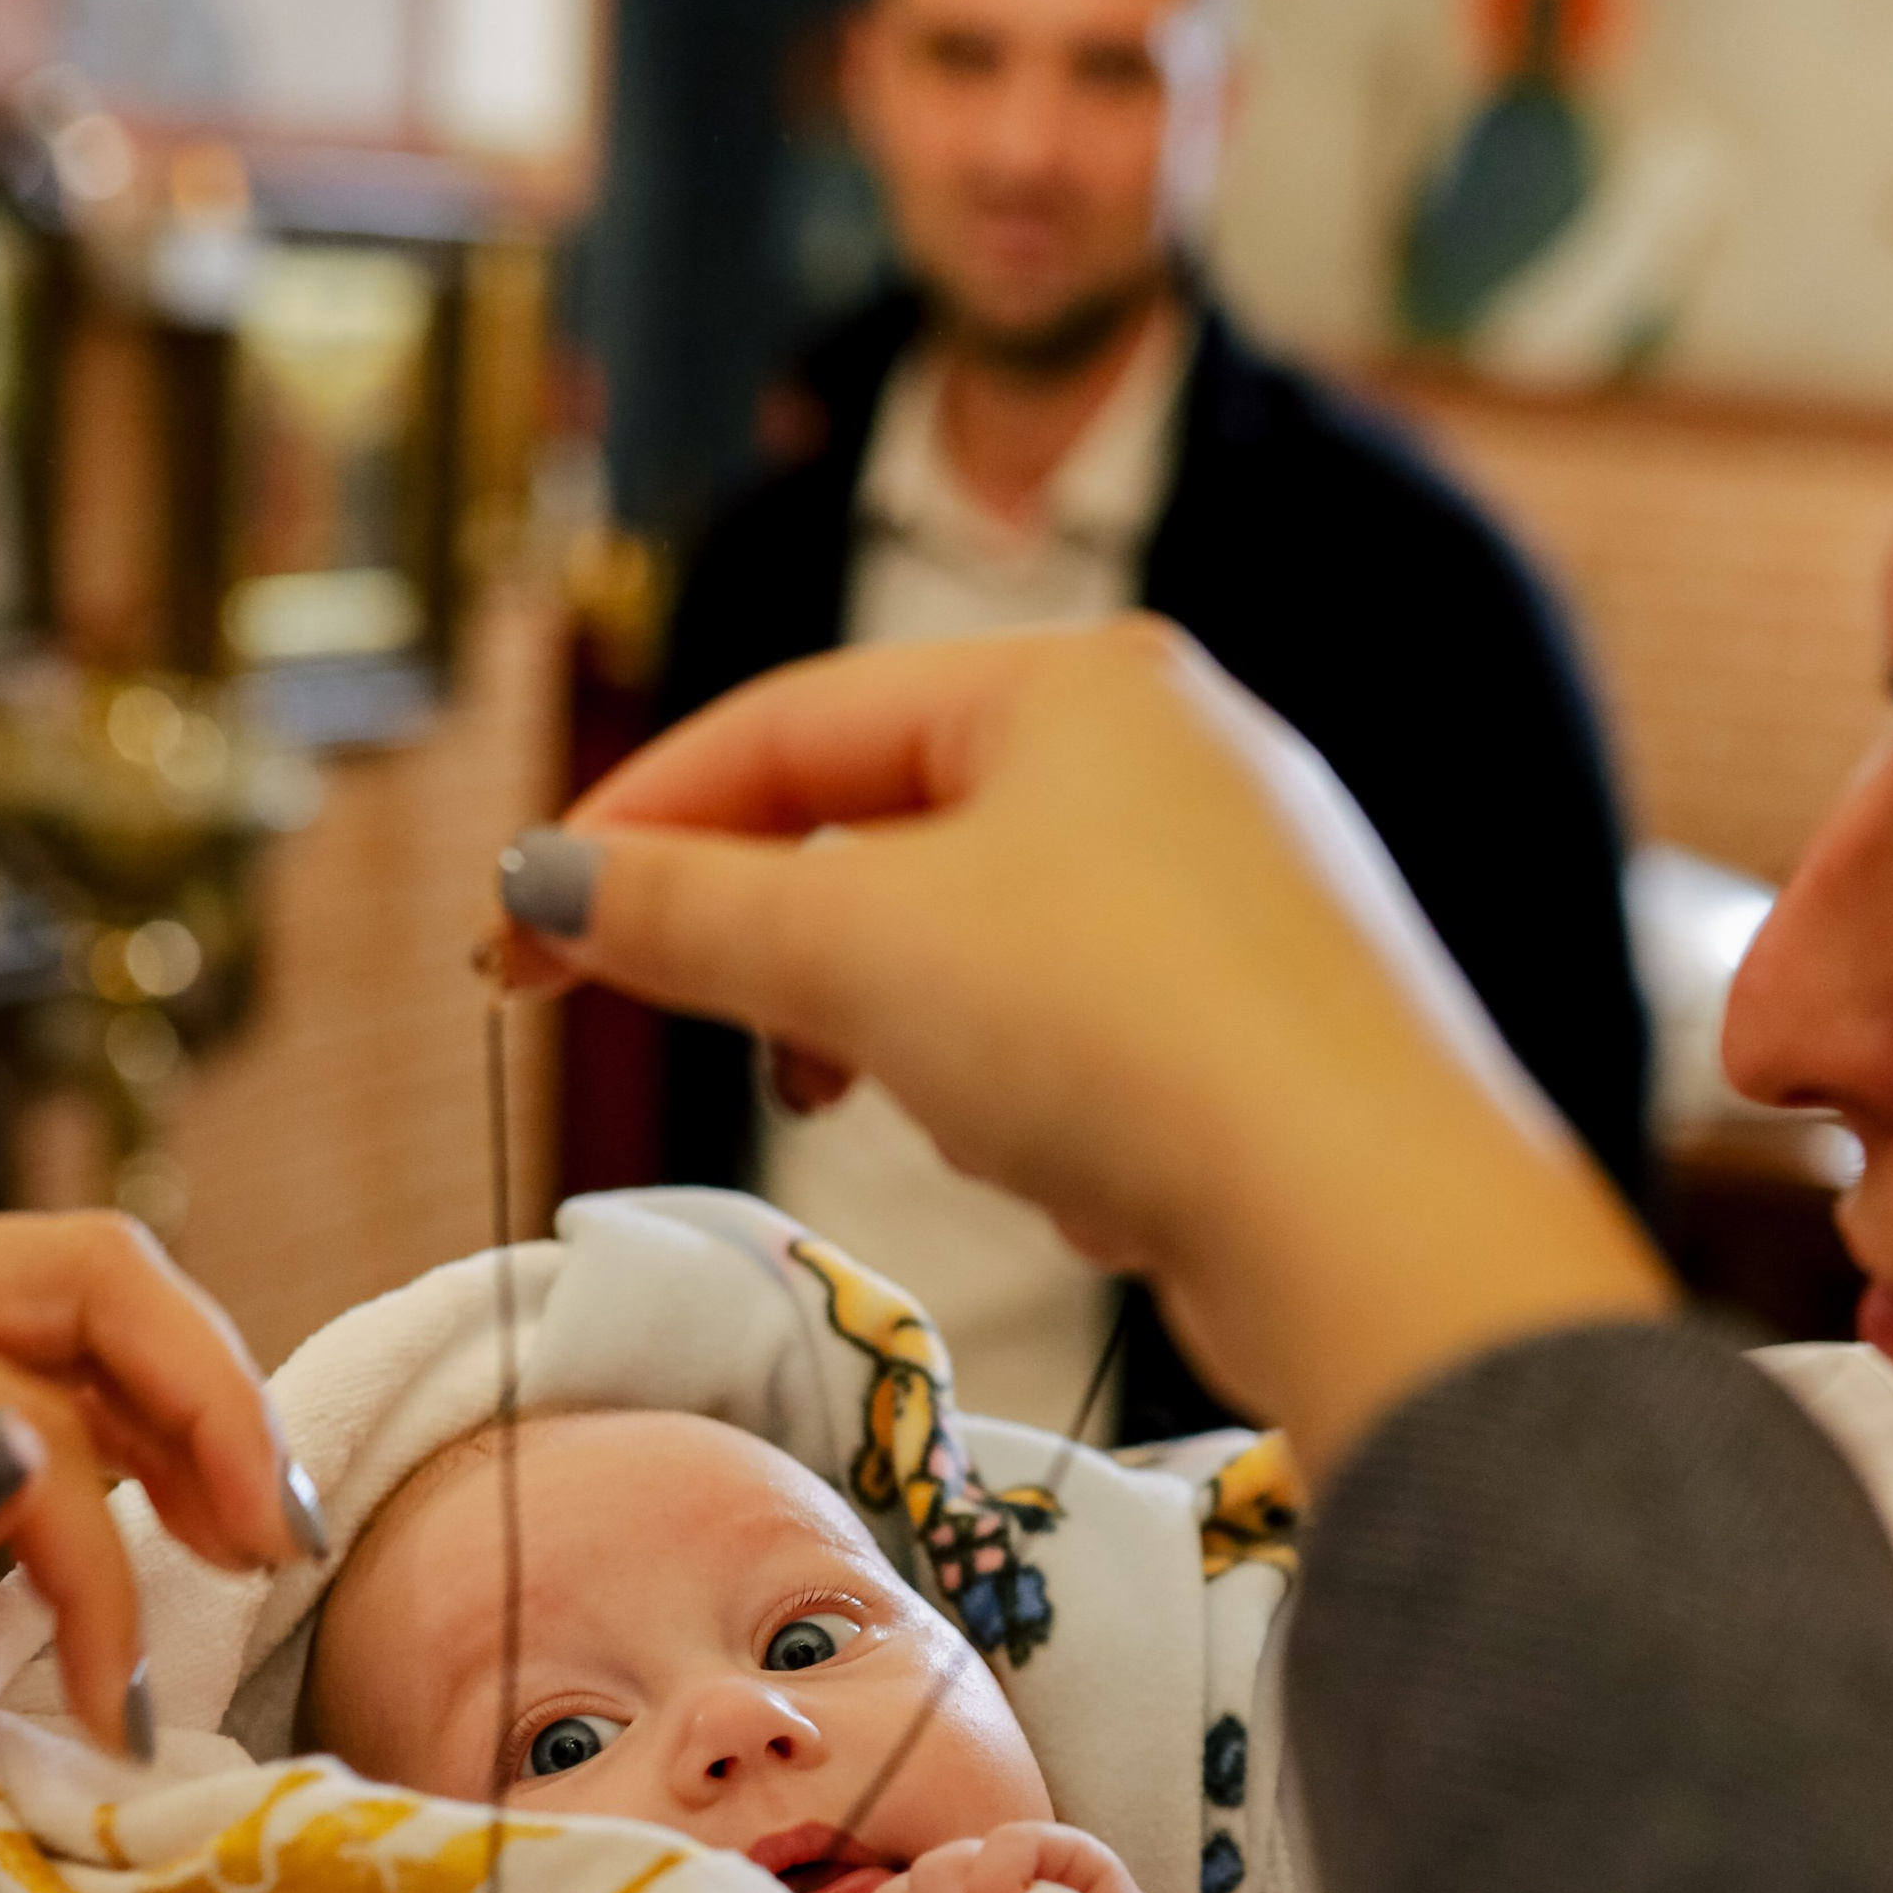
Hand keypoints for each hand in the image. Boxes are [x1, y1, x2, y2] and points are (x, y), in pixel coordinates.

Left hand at [0, 1212, 315, 1756]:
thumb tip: (31, 1468)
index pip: (21, 1422)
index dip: (100, 1564)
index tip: (124, 1703)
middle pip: (98, 1279)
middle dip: (216, 1405)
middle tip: (282, 1547)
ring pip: (98, 1299)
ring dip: (199, 1406)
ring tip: (259, 1540)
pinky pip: (61, 1343)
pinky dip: (146, 1417)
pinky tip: (189, 1511)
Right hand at [500, 621, 1669, 1471]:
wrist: (1370, 1213)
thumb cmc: (1125, 1033)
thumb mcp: (858, 953)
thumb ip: (686, 914)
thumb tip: (545, 885)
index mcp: (1074, 679)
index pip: (794, 722)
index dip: (640, 824)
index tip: (523, 931)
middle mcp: (1167, 756)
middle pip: (886, 833)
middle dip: (792, 952)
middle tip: (720, 1041)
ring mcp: (1227, 893)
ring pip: (977, 952)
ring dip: (910, 1042)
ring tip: (928, 1111)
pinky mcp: (1264, 1025)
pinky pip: (1077, 1045)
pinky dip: (1026, 1103)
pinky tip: (1063, 1168)